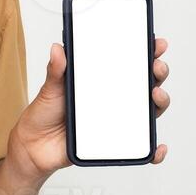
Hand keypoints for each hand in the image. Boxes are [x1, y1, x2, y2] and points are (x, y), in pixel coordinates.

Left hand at [10, 37, 172, 173]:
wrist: (34, 145)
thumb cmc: (45, 113)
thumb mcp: (51, 88)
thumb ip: (56, 70)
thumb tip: (57, 49)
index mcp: (102, 80)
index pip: (130, 63)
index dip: (147, 52)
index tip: (156, 43)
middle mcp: (115, 98)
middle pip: (147, 83)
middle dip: (158, 72)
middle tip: (156, 67)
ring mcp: (118, 120)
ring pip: (149, 111)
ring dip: (161, 101)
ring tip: (156, 95)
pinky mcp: (115, 143)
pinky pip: (141, 148)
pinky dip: (154, 151)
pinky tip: (158, 148)